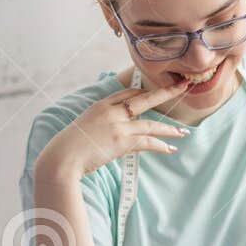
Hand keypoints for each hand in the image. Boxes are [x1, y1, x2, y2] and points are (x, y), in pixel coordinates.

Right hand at [34, 81, 190, 181]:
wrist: (62, 158)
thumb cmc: (69, 146)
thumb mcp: (84, 125)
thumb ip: (99, 123)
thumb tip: (108, 130)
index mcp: (101, 105)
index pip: (127, 93)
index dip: (144, 93)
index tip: (156, 93)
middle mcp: (112, 111)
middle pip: (145, 99)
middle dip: (166, 92)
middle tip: (183, 87)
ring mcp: (118, 126)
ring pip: (151, 124)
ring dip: (169, 129)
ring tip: (183, 133)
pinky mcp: (122, 142)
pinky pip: (147, 142)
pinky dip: (161, 146)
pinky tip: (170, 149)